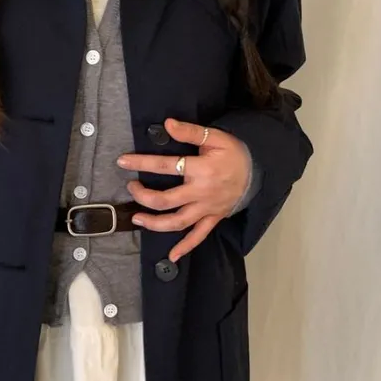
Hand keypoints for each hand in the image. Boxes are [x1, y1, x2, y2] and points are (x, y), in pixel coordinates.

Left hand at [118, 119, 251, 261]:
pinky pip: (199, 236)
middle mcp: (201, 192)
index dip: (141, 163)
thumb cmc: (234, 153)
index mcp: (201, 169)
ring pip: (178, 222)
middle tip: (131, 188)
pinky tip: (172, 256)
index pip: (166, 166)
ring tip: (138, 219)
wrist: (258, 171)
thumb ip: (191, 132)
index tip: (122, 162)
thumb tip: (168, 124)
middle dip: (143, 196)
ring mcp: (207, 209)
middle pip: (165, 200)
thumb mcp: (215, 137)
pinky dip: (186, 247)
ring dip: (155, 224)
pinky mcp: (213, 219)